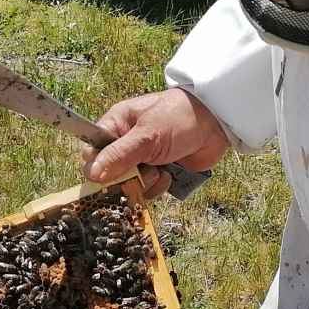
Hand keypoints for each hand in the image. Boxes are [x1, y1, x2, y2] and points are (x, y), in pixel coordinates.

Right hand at [82, 88, 229, 198]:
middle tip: (142, 172)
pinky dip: (157, 187)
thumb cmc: (179, 118)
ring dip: (144, 184)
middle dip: (125, 178)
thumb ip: (119, 155)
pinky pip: (147, 190)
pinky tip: (169, 176)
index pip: (92, 151)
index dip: (97, 166)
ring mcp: (142, 159)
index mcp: (116, 125)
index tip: (109, 175)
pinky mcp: (158, 172)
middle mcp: (125, 143)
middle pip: (109, 173)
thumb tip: (91, 174)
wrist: (217, 124)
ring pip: (129, 185)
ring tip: (159, 171)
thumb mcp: (146, 136)